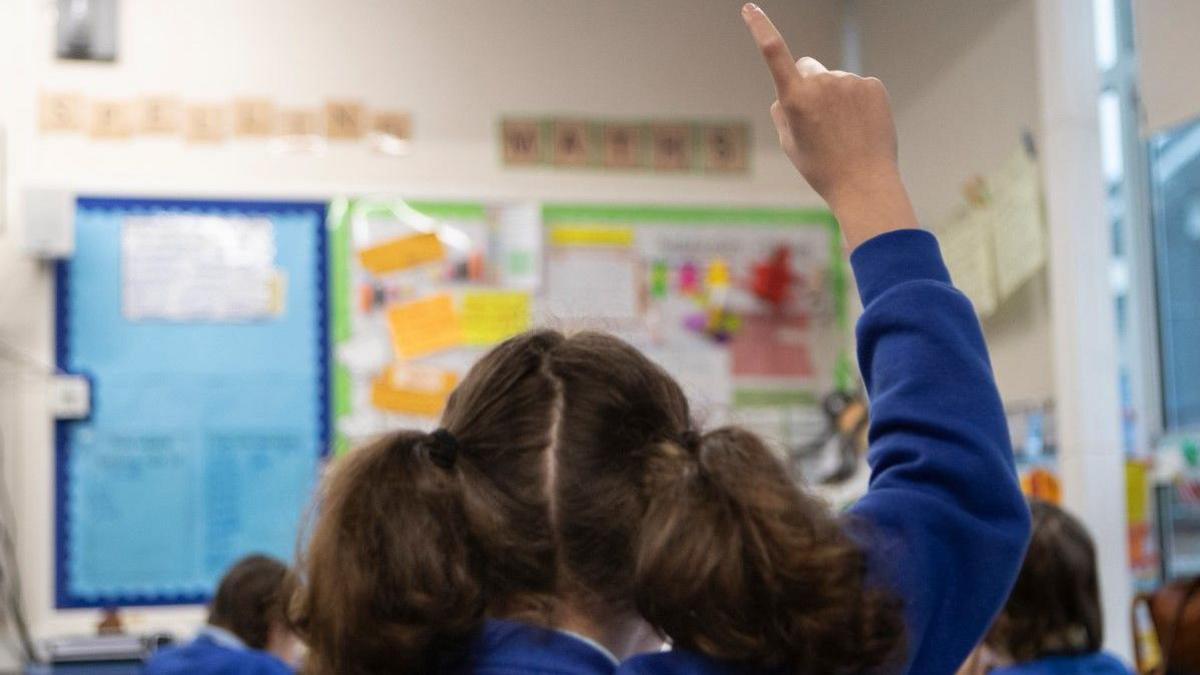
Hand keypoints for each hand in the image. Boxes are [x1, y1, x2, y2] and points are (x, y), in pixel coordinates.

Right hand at [742, 3, 918, 248]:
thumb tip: (784, 94)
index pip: (774, 53)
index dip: (760, 28)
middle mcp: (822, 83)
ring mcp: (850, 81)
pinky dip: (857, 102)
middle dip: (808, 84)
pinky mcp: (873, 85)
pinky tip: (860, 126)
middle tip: (818, 120)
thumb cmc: (821, 168)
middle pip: (807, 67)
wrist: (865, 184)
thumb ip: (782, 112)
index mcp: (795, 98)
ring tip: (844, 132)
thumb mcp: (790, 144)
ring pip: (834, 80)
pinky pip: (857, 86)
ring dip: (835, 97)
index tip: (749, 7)